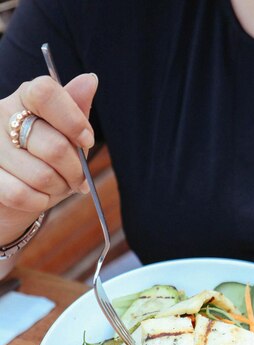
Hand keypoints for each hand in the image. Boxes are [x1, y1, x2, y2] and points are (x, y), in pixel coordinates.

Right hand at [0, 73, 97, 246]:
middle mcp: (2, 115)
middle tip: (78, 178)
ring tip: (57, 186)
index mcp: (25, 97)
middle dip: (76, 171)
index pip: (45, 93)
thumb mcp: (64, 133)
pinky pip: (22, 194)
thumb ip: (76, 110)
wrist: (16, 192)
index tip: (87, 140)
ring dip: (59, 188)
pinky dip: (39, 202)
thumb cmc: (45, 158)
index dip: (73, 120)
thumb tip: (90, 80)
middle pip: (54, 146)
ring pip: (42, 176)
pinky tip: (40, 197)